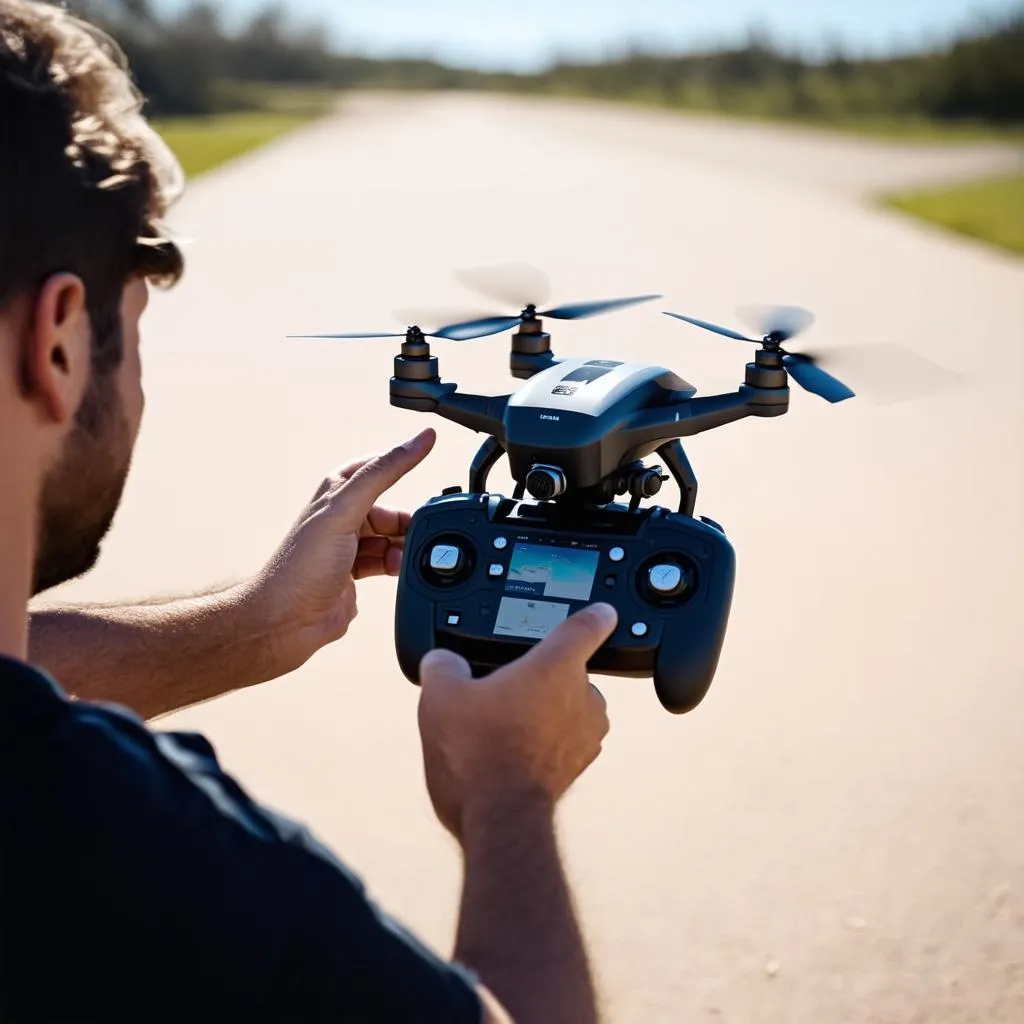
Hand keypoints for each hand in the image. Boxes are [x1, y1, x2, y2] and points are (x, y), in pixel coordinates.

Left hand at [247, 428, 435, 677]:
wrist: (287, 621)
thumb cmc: (303, 565)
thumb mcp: (345, 508)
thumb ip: (383, 473)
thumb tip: (419, 439)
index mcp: (336, 492)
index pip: (377, 467)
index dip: (401, 463)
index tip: (429, 454)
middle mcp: (341, 518)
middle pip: (390, 509)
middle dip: (406, 522)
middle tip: (417, 533)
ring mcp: (348, 547)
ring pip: (391, 538)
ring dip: (402, 548)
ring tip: (401, 559)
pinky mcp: (354, 574)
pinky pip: (386, 563)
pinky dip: (397, 567)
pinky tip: (397, 572)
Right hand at [416, 603, 615, 839]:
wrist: (498, 817)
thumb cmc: (477, 750)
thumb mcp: (441, 695)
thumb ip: (443, 665)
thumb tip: (443, 661)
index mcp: (556, 665)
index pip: (586, 627)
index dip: (593, 616)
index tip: (602, 613)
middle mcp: (583, 696)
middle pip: (566, 672)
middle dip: (539, 677)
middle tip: (501, 690)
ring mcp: (586, 734)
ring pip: (567, 708)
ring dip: (544, 711)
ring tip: (502, 725)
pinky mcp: (579, 766)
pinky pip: (564, 740)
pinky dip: (544, 741)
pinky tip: (510, 752)